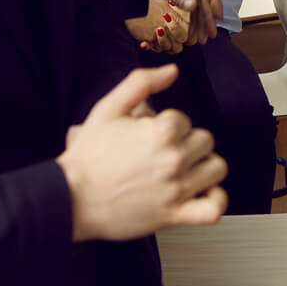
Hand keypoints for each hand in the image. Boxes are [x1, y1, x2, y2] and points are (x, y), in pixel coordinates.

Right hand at [57, 65, 228, 240]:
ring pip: (216, 168)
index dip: (167, 125)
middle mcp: (173, 159)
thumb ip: (141, 83)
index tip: (149, 135)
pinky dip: (214, 200)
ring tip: (184, 169)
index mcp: (161, 132)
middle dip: (186, 142)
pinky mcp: (173, 215)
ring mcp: (175, 189)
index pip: (185, 120)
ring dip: (203, 166)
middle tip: (164, 152)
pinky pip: (213, 209)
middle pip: (204, 141)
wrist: (70, 198)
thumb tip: (171, 70)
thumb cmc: (88, 156)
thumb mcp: (107, 109)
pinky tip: (201, 192)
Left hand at [128, 0, 220, 44]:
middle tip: (210, 35)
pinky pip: (191, 5)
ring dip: (201, 21)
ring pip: (199, 4)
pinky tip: (194, 31)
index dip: (215, 2)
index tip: (218, 19)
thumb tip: (194, 7)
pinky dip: (193, 19)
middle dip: (208, 17)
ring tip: (202, 39)